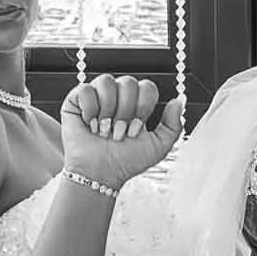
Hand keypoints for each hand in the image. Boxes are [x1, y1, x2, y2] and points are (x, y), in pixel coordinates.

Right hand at [60, 73, 183, 192]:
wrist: (100, 174)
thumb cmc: (126, 161)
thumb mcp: (158, 147)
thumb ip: (173, 126)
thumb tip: (179, 101)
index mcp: (137, 103)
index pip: (147, 87)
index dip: (143, 108)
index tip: (136, 130)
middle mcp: (118, 96)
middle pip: (128, 82)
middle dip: (125, 112)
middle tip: (119, 133)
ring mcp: (97, 96)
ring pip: (106, 81)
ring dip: (108, 111)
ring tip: (104, 130)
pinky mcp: (76, 100)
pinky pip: (85, 89)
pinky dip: (90, 110)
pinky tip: (90, 125)